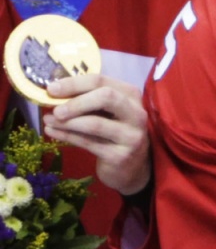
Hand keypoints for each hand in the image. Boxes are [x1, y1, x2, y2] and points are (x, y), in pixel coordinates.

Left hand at [44, 72, 149, 194]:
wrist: (131, 167)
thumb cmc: (113, 132)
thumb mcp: (105, 112)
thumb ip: (86, 100)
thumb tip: (54, 92)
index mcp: (130, 95)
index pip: (101, 81)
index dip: (74, 83)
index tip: (51, 89)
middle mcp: (136, 113)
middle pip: (106, 98)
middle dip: (76, 102)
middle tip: (55, 109)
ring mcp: (130, 136)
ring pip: (95, 123)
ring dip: (67, 122)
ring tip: (47, 121)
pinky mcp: (120, 156)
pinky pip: (88, 143)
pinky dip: (67, 136)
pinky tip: (52, 132)